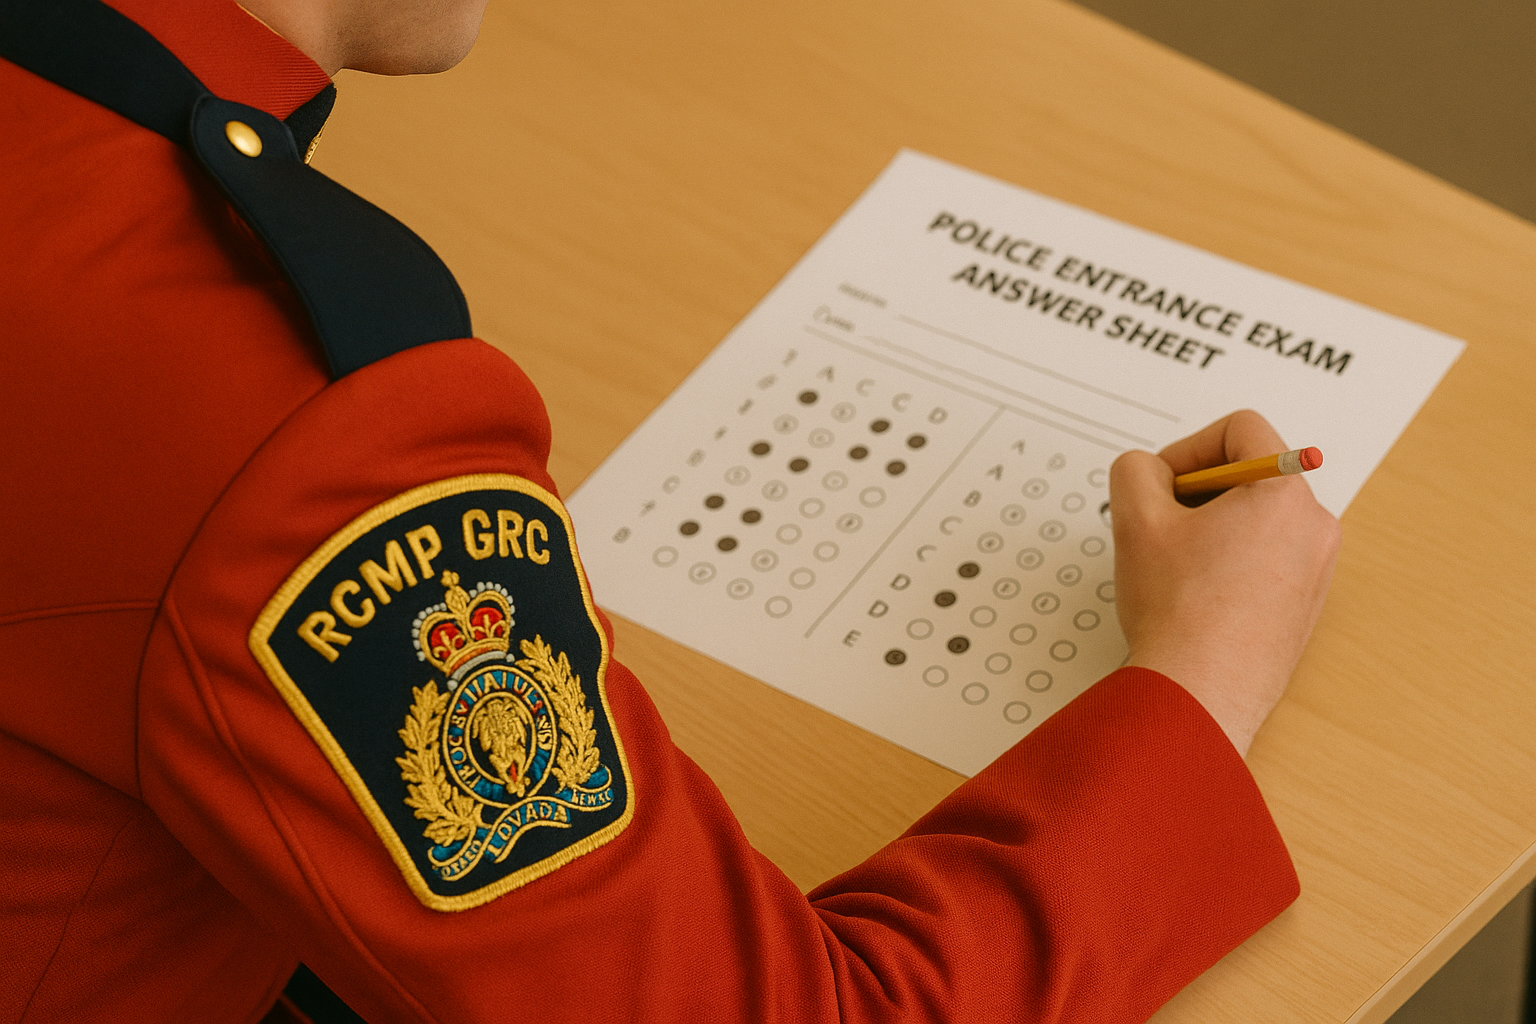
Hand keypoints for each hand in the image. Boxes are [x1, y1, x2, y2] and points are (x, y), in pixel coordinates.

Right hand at [1109, 410, 1340, 756]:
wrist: (1200, 694)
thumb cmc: (1178, 611)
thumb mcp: (1136, 519)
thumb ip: (1135, 470)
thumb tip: (1150, 472)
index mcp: (1285, 496)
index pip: (1240, 430)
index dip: (1187, 448)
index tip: (1161, 486)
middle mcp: (1314, 528)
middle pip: (1249, 476)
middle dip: (1197, 493)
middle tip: (1160, 529)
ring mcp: (1315, 571)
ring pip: (1255, 520)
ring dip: (1210, 529)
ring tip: (1175, 568)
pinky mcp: (1303, 607)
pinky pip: (1264, 560)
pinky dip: (1228, 564)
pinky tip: (1195, 597)